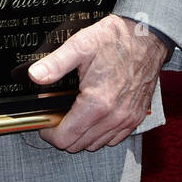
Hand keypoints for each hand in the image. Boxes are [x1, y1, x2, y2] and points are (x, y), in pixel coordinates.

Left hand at [30, 14, 168, 152]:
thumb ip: (55, 63)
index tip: (47, 121)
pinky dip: (101, 133)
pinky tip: (96, 115)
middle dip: (64, 133)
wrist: (147, 36)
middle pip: (78, 145)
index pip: (64, 138)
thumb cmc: (116, 39)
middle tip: (59, 114)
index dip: (49, 132)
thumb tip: (34, 75)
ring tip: (76, 114)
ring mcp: (128, 119)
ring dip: (82, 135)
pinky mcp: (137, 117)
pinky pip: (114, 139)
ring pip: (95, 145)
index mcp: (97, 103)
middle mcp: (114, 116)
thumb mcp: (81, 44)